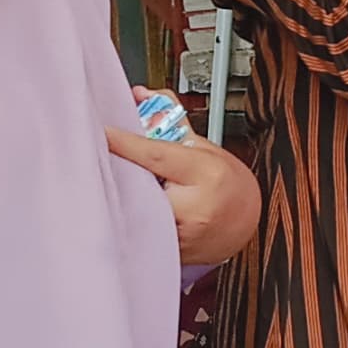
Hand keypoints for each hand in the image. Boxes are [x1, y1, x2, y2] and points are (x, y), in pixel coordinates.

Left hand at [109, 122, 260, 266]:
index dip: (124, 142)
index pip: (155, 155)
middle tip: (106, 159)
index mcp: (205, 174)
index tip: (101, 132)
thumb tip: (141, 95)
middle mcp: (194, 208)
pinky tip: (136, 208)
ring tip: (130, 185)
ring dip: (126, 196)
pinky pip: (142, 231)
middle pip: (139, 186)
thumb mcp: (203, 147)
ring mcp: (183, 235)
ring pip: (137, 212)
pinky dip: (133, 216)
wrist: (246, 221)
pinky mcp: (172, 252)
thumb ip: (170, 122)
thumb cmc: (226, 182)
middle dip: (122, 172)